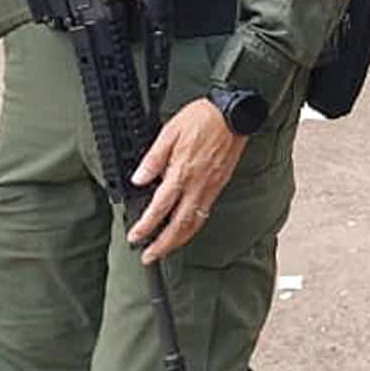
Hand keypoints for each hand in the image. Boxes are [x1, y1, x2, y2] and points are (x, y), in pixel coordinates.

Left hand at [127, 98, 249, 264]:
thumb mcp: (169, 132)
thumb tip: (138, 179)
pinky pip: (205, 212)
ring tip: (166, 248)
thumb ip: (153, 159)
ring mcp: (211, 186)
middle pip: (179, 225)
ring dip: (179, 240)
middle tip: (149, 256)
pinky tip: (187, 227)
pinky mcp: (220, 184)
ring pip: (195, 223)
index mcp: (182, 172)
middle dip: (163, 245)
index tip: (135, 237)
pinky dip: (193, 226)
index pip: (160, 207)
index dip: (146, 226)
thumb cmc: (203, 118)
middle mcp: (198, 184)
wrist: (234, 114)